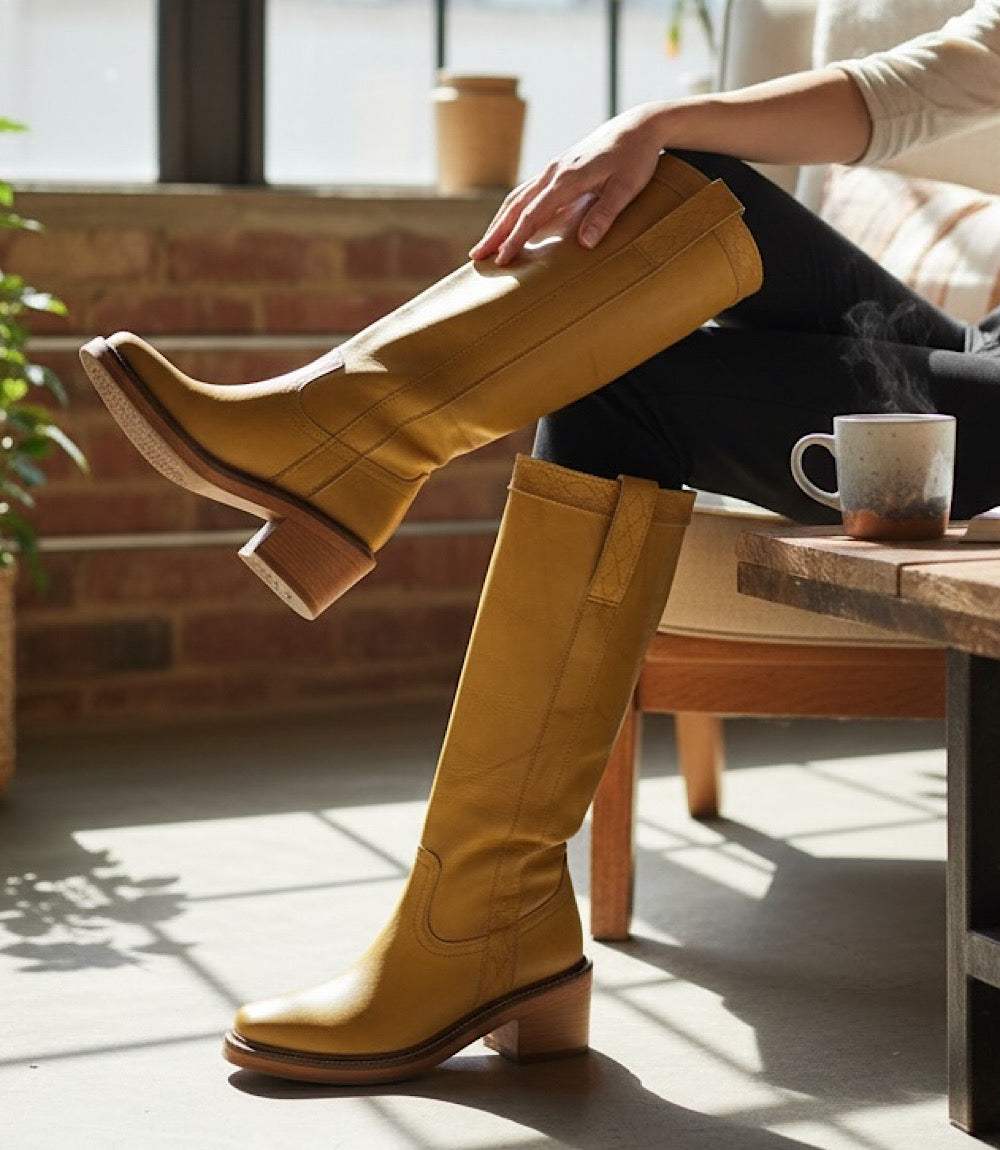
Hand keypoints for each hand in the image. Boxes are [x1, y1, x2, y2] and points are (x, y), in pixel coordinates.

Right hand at [468, 106, 664, 266]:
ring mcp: (552, 170)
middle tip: (476, 256)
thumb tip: (585, 244)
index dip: (516, 238)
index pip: (533, 213)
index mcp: (567, 179)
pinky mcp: (557, 171)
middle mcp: (553, 173)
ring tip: (485, 245)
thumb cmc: (636, 159)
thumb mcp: (627, 188)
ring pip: (517, 198)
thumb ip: (605, 215)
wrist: (637, 127)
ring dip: (498, 223)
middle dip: (495, 233)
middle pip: (515, 206)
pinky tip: (507, 224)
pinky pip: (526, 193)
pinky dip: (512, 211)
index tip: (502, 260)